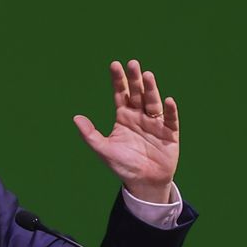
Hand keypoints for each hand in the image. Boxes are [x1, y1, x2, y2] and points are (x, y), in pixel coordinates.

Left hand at [73, 60, 179, 203]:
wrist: (144, 183)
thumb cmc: (123, 165)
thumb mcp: (104, 150)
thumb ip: (90, 134)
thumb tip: (75, 117)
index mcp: (124, 117)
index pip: (121, 94)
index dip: (118, 80)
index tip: (114, 65)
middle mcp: (140, 116)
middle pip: (138, 94)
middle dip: (135, 79)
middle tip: (132, 64)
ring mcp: (155, 123)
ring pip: (153, 103)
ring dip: (151, 89)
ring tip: (148, 75)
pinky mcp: (170, 133)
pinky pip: (170, 120)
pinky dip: (170, 111)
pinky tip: (168, 101)